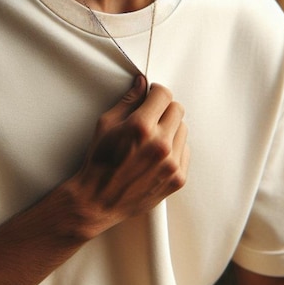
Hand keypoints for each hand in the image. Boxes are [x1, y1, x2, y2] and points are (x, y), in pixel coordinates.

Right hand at [70, 75, 189, 236]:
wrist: (98, 200)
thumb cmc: (98, 163)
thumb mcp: (106, 125)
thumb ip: (128, 101)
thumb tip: (141, 84)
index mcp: (141, 127)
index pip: (164, 94)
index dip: (156, 92)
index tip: (152, 96)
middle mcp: (160, 145)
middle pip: (178, 109)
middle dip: (164, 109)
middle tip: (151, 117)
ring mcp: (171, 163)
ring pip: (183, 130)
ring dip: (170, 129)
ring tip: (151, 140)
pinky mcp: (177, 179)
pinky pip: (185, 152)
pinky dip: (174, 150)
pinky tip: (156, 156)